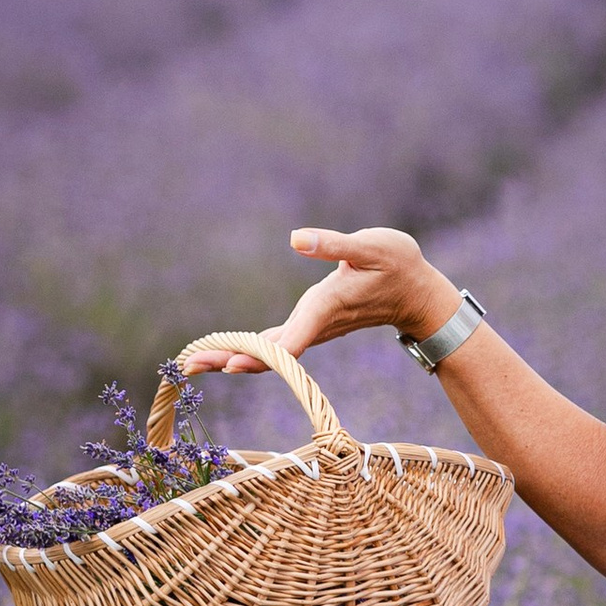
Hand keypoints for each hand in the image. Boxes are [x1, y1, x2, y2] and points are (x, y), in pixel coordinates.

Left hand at [176, 226, 455, 373]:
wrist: (418, 293)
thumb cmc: (399, 265)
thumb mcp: (372, 246)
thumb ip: (334, 245)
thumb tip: (296, 239)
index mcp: (326, 309)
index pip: (288, 342)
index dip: (258, 353)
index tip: (228, 363)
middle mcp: (316, 326)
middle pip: (269, 353)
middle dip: (228, 358)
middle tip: (187, 366)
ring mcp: (314, 329)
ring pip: (270, 353)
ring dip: (232, 357)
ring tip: (194, 363)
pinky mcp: (313, 325)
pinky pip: (276, 345)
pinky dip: (249, 349)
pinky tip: (228, 352)